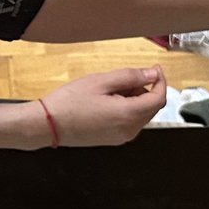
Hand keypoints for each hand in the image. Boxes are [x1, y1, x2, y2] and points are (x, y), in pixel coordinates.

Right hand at [38, 66, 168, 146]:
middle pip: (151, 107)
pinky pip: (129, 121)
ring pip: (140, 114)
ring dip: (134, 99)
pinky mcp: (113, 139)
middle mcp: (129, 130)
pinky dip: (126, 109)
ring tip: (109, 89)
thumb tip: (152, 75)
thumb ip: (130, 76)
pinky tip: (107, 101)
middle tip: (122, 77)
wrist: (49, 124)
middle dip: (144, 89)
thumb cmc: (70, 102)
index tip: (154, 69)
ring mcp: (122, 137)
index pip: (158, 98)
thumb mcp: (101, 81)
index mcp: (129, 115)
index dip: (160, 81)